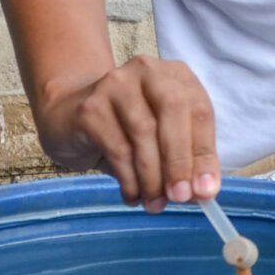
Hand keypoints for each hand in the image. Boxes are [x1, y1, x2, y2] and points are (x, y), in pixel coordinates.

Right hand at [35, 55, 221, 211]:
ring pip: (144, 132)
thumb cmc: (125, 130)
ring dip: (152, 176)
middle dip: (180, 160)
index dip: (205, 153)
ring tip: (154, 203)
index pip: (200, 111)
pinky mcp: (91, 107)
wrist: (68, 117)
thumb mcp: (161, 139)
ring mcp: (116, 84)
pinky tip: (132, 196)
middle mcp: (147, 71)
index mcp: (175, 75)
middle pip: (173, 110)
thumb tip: (204, 191)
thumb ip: (185, 159)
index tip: (206, 191)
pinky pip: (117, 147)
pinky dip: (129, 178)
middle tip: (181, 197)